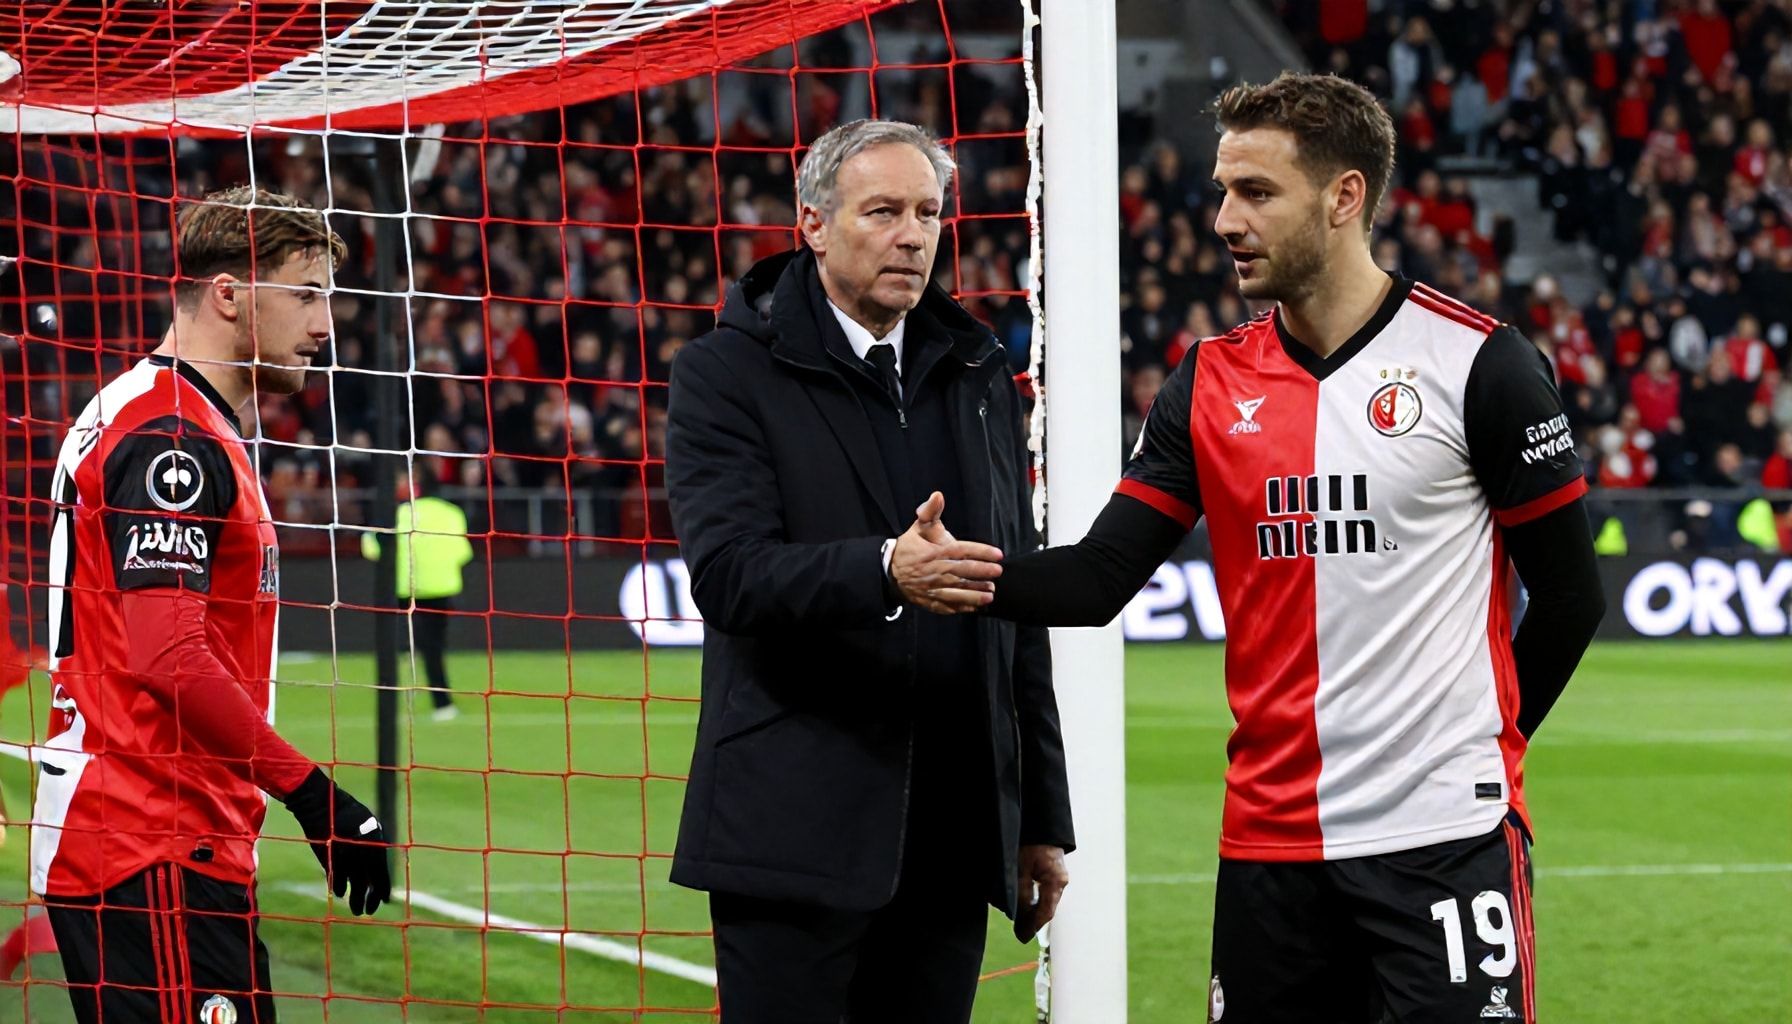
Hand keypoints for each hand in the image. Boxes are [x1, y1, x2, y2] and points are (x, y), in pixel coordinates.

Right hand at [281, 768, 391, 914]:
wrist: (321, 802)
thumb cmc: (348, 812)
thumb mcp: (368, 825)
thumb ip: (373, 847)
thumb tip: (377, 873)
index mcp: (374, 839)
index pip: (381, 870)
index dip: (382, 888)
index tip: (384, 900)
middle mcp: (359, 847)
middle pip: (367, 880)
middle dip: (369, 899)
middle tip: (369, 912)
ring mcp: (342, 852)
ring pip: (351, 883)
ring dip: (355, 898)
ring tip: (357, 910)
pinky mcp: (326, 855)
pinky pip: (335, 877)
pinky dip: (339, 887)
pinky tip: (342, 894)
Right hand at [890, 491, 1004, 613]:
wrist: (890, 570)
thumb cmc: (910, 547)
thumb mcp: (919, 526)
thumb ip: (931, 512)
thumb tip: (938, 495)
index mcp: (936, 551)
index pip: (962, 550)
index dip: (981, 552)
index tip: (998, 554)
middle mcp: (935, 570)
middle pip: (962, 571)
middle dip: (982, 572)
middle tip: (998, 572)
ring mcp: (932, 588)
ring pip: (957, 592)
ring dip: (975, 593)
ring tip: (991, 593)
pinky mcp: (929, 601)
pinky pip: (948, 606)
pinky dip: (963, 607)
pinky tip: (976, 606)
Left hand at [1014, 844, 1068, 941]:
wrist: (1040, 824)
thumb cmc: (1031, 842)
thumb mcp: (1022, 869)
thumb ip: (1022, 894)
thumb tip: (1019, 917)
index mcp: (1056, 881)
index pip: (1046, 912)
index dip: (1033, 926)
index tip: (1022, 936)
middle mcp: (1060, 882)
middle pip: (1046, 908)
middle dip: (1031, 920)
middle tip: (1019, 931)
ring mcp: (1057, 877)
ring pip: (1044, 901)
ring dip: (1031, 909)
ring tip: (1018, 918)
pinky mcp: (1052, 873)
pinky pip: (1043, 892)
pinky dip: (1033, 899)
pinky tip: (1023, 902)